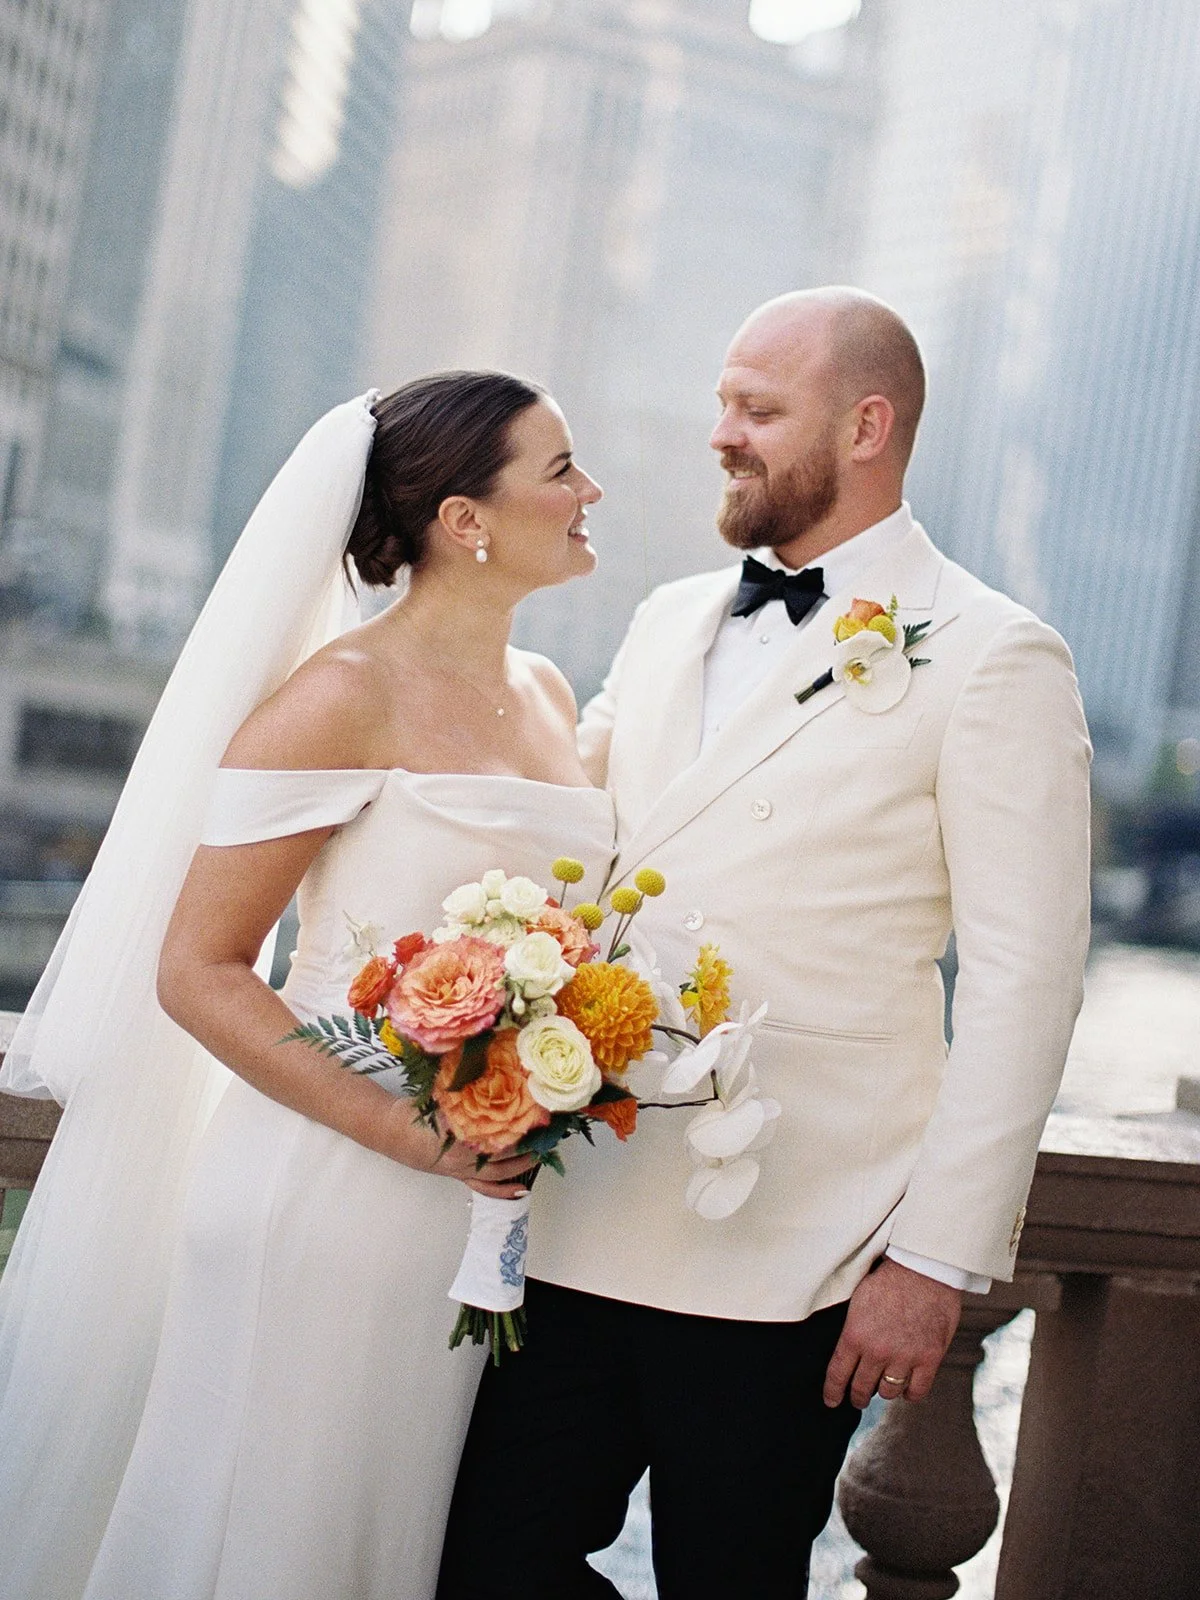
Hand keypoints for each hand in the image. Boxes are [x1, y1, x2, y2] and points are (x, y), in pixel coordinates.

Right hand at [379, 1100, 533, 1198]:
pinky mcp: (457, 1174)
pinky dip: (502, 1190)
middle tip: (546, 1134)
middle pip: (500, 1153)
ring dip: (519, 1166)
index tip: (536, 1115)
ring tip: (540, 1156)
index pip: (494, 1131)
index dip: (517, 1124)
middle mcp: (460, 1155)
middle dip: (525, 1144)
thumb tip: (488, 1076)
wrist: (390, 1130)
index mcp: (456, 1133)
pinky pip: (483, 1187)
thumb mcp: (439, 1097)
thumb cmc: (414, 1111)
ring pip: (496, 1172)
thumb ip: (463, 1092)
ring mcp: (459, 1168)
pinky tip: (521, 1189)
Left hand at [823, 1257, 961, 1408]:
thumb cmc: (889, 1278)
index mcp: (855, 1334)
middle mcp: (877, 1351)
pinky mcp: (929, 1359)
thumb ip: (853, 1330)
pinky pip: (917, 1391)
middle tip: (858, 1397)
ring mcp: (904, 1357)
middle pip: (861, 1388)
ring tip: (885, 1384)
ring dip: (884, 1390)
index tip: (831, 1401)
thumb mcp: (858, 1301)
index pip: (837, 1374)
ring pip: (888, 1393)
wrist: (923, 1267)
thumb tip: (848, 1351)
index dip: (832, 1392)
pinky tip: (907, 1385)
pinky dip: (910, 1392)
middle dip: (857, 1396)